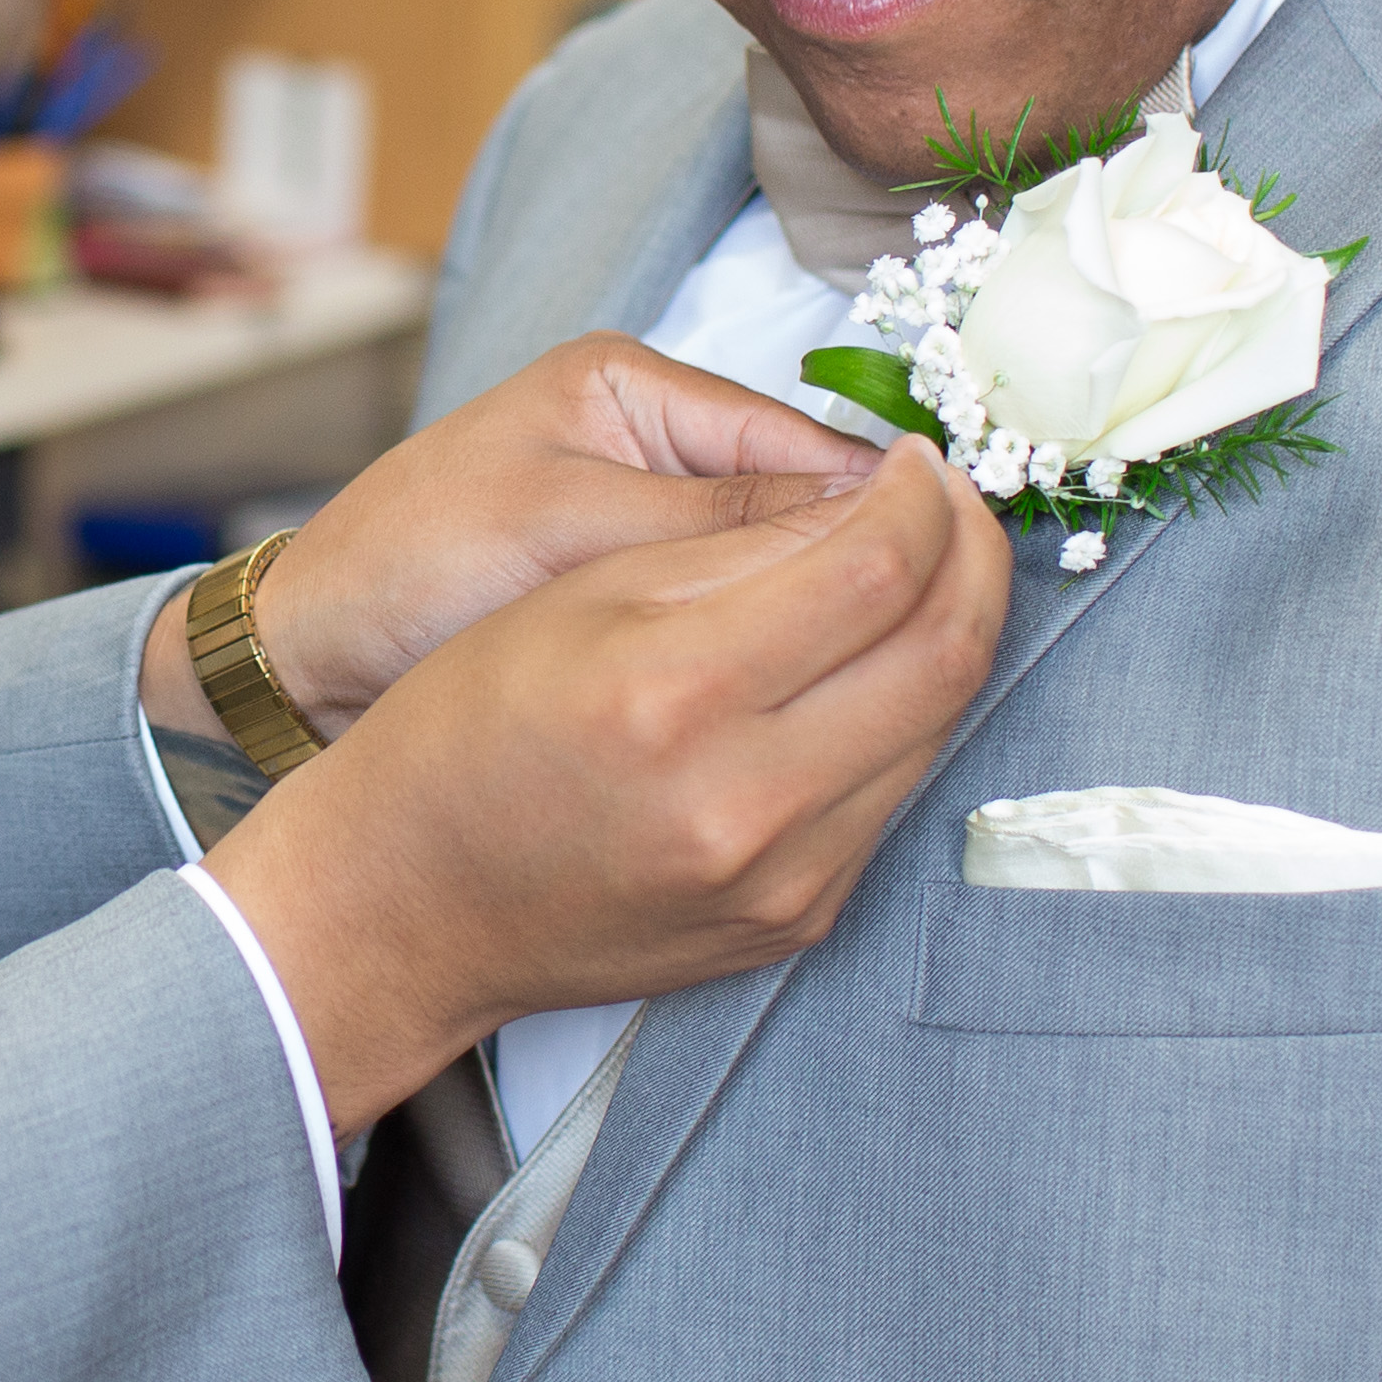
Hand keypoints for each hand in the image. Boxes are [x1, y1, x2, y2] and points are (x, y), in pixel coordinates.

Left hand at [136, 334, 875, 741]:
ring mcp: (646, 528)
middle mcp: (655, 445)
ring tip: (864, 688)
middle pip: (806, 511)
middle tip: (924, 651)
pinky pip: (732, 626)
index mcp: (636, 389)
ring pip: (776, 578)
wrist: (302, 662)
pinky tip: (800, 713)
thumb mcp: (562, 533)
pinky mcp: (631, 608)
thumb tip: (871, 523)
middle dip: (858, 573)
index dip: (882, 518)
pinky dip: (767, 663)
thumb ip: (711, 524)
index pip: (805, 448)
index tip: (957, 577)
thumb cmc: (411, 568)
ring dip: (813, 626)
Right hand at [204, 439, 1007, 1130]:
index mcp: (672, 693)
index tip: (918, 462)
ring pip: (941, 728)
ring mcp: (782, 878)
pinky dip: (904, 716)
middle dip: (973, 555)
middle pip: (944, 653)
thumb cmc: (462, 732)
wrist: (407, 903)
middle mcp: (743, 801)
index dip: (926, 496)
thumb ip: (733, 543)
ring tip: (923, 572)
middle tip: (953, 503)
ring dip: (952, 632)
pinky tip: (869, 670)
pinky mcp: (797, 919)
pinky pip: (896, 796)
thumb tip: (872, 500)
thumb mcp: (578, 593)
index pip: (875, 569)